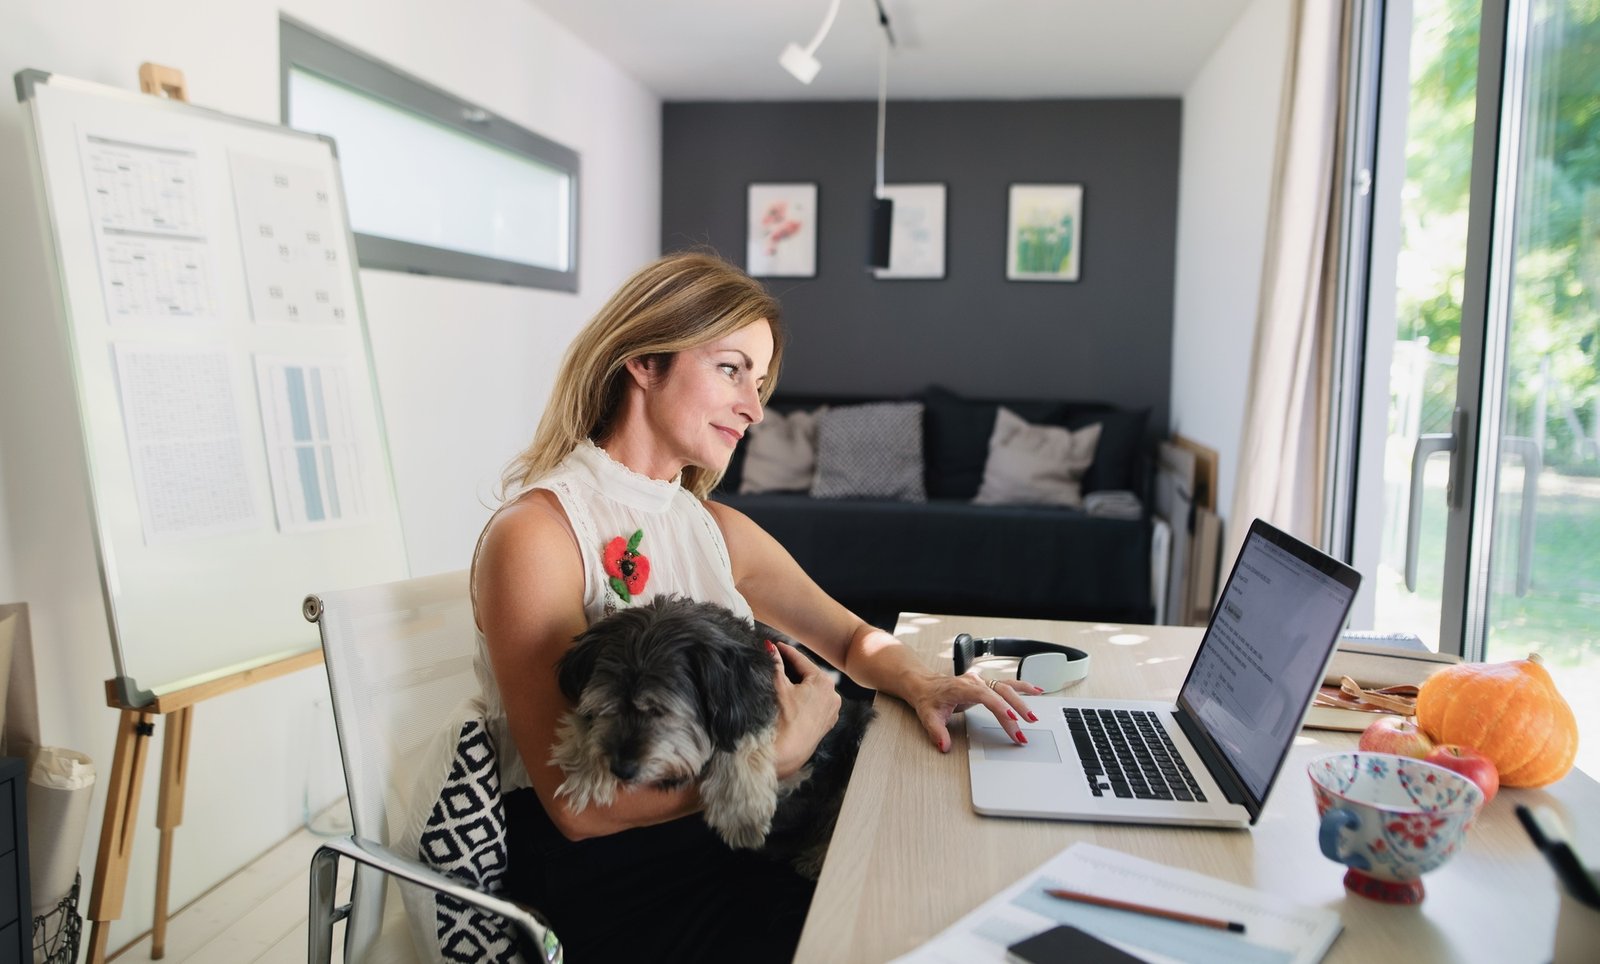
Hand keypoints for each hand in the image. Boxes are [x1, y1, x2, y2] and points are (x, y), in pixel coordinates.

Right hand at [769, 639, 841, 777]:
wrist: (787, 752)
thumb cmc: (784, 721)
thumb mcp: (778, 687)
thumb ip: (775, 664)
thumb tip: (770, 648)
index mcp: (824, 683)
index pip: (801, 660)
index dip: (786, 651)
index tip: (776, 645)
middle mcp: (833, 695)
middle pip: (808, 674)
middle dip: (792, 668)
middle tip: (776, 660)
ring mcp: (831, 710)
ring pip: (812, 689)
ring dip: (798, 683)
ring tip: (781, 679)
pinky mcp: (826, 723)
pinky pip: (815, 703)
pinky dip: (804, 698)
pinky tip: (791, 699)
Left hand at [909, 671, 1043, 752]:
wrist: (925, 685)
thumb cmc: (928, 699)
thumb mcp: (928, 717)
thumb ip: (937, 732)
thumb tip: (944, 745)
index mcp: (962, 687)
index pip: (986, 696)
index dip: (999, 707)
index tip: (1011, 719)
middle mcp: (975, 681)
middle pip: (1001, 692)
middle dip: (1016, 710)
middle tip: (1025, 729)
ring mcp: (982, 681)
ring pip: (1007, 687)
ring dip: (1022, 701)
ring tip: (1034, 715)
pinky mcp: (986, 684)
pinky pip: (1007, 684)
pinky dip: (1022, 688)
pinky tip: (1036, 691)